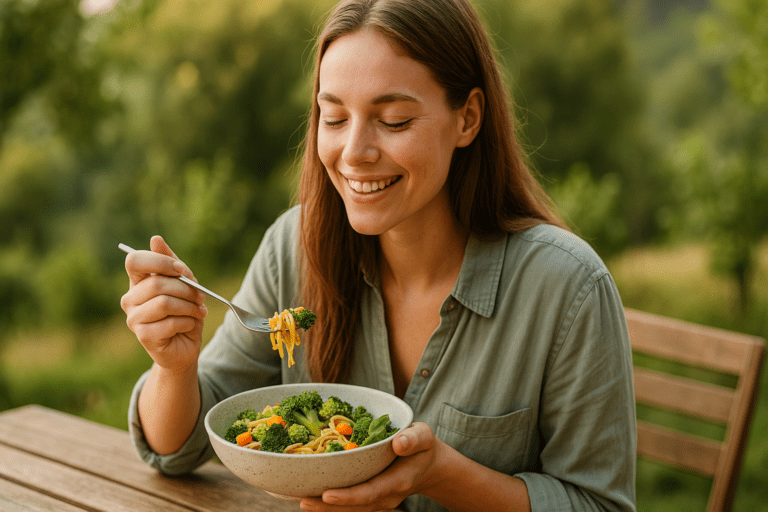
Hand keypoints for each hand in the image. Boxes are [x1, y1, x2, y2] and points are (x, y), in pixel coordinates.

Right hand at [120, 235, 206, 372]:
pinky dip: (187, 322)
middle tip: (200, 297)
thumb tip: (156, 239)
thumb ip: (172, 263)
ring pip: (164, 303)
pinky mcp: (143, 335)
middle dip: (186, 289)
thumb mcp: (184, 284)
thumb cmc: (183, 312)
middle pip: (156, 283)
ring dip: (189, 306)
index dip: (160, 261)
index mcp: (138, 282)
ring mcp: (133, 318)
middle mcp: (130, 298)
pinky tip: (189, 325)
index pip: (135, 261)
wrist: (185, 346)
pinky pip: (170, 322)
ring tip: (198, 311)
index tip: (182, 270)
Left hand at [300, 422, 441, 511]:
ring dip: (324, 507)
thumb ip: (414, 439)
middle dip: (327, 506)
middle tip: (302, 500)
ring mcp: (376, 500)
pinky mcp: (368, 499)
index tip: (327, 494)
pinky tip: (308, 494)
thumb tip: (399, 443)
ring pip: (348, 509)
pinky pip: (347, 505)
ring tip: (299, 499)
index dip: (348, 496)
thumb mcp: (423, 436)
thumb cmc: (422, 448)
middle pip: (353, 507)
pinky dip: (329, 503)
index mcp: (397, 482)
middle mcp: (384, 496)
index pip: (370, 493)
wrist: (427, 467)